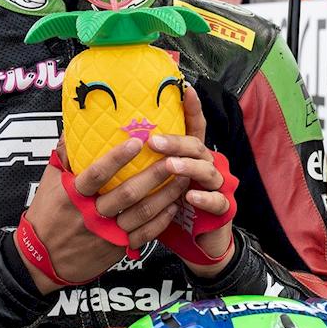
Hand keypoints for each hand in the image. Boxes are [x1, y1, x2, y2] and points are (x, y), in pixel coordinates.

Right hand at [21, 137, 191, 289]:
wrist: (42, 259)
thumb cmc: (46, 215)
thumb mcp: (49, 183)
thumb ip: (64, 156)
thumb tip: (75, 128)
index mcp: (73, 195)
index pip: (97, 174)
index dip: (117, 158)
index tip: (137, 142)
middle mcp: (91, 215)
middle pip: (127, 194)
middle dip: (153, 176)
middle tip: (172, 159)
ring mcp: (105, 234)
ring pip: (141, 214)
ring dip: (164, 196)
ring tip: (181, 179)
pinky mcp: (116, 249)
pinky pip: (143, 235)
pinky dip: (160, 221)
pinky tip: (172, 206)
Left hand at [151, 83, 233, 270]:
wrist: (199, 239)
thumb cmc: (172, 206)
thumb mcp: (156, 181)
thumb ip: (141, 162)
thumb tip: (104, 141)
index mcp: (190, 156)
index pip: (194, 128)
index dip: (192, 108)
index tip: (185, 88)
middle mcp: (206, 165)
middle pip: (197, 146)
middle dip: (176, 142)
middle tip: (154, 141)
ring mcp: (216, 186)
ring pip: (208, 170)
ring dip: (188, 167)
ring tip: (170, 166)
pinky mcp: (222, 208)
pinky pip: (217, 201)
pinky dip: (204, 198)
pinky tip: (190, 196)